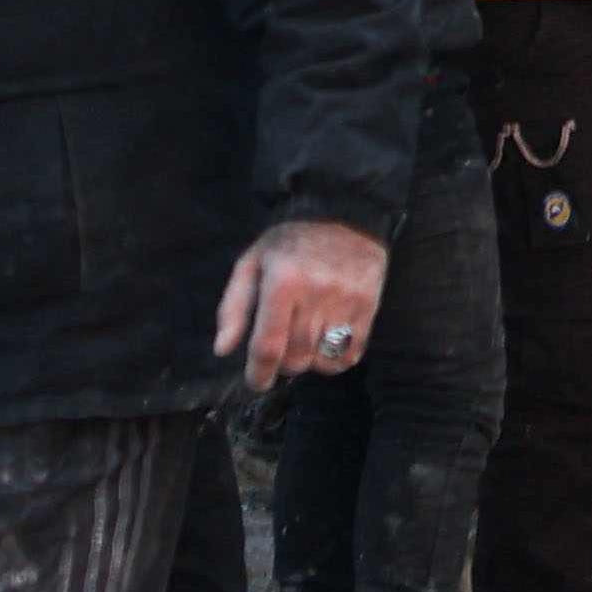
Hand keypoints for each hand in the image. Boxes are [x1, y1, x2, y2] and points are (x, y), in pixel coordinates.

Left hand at [215, 219, 392, 391]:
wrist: (344, 211)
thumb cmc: (290, 240)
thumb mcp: (252, 263)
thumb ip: (234, 306)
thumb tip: (223, 349)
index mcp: (283, 282)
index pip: (268, 346)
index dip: (258, 373)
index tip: (256, 381)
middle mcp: (316, 294)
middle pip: (296, 358)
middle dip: (282, 364)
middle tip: (280, 348)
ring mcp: (346, 301)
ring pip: (322, 360)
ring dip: (307, 361)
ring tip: (303, 341)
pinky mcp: (368, 306)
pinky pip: (350, 354)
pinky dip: (334, 360)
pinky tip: (325, 343)